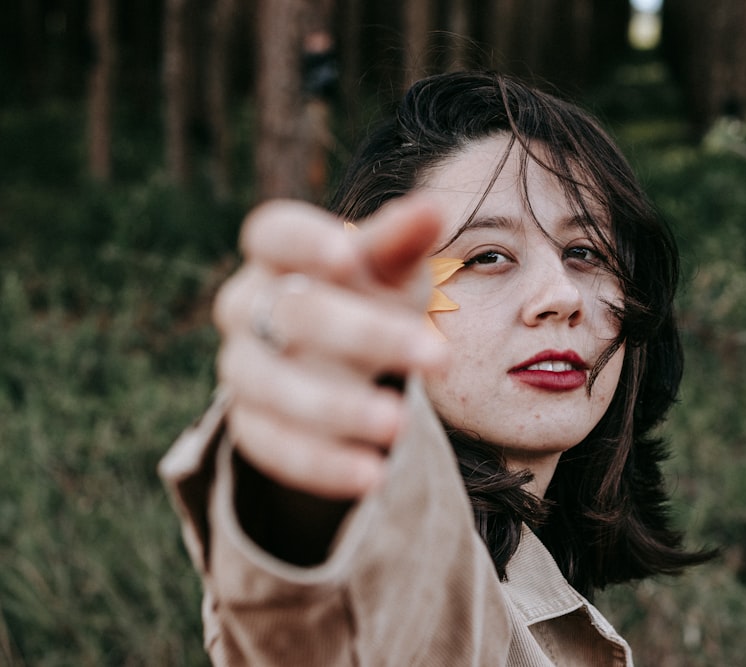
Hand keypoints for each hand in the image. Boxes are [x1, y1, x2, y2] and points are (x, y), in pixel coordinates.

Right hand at [212, 197, 447, 500]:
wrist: (339, 360)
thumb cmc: (367, 295)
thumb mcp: (389, 270)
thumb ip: (402, 241)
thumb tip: (435, 207)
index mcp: (278, 255)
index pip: (273, 233)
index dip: (304, 242)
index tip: (347, 255)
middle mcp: (247, 307)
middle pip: (291, 314)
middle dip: (365, 335)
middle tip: (438, 356)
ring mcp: (243, 368)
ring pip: (273, 386)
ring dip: (336, 407)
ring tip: (399, 424)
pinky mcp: (250, 425)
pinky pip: (274, 446)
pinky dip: (321, 463)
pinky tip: (371, 474)